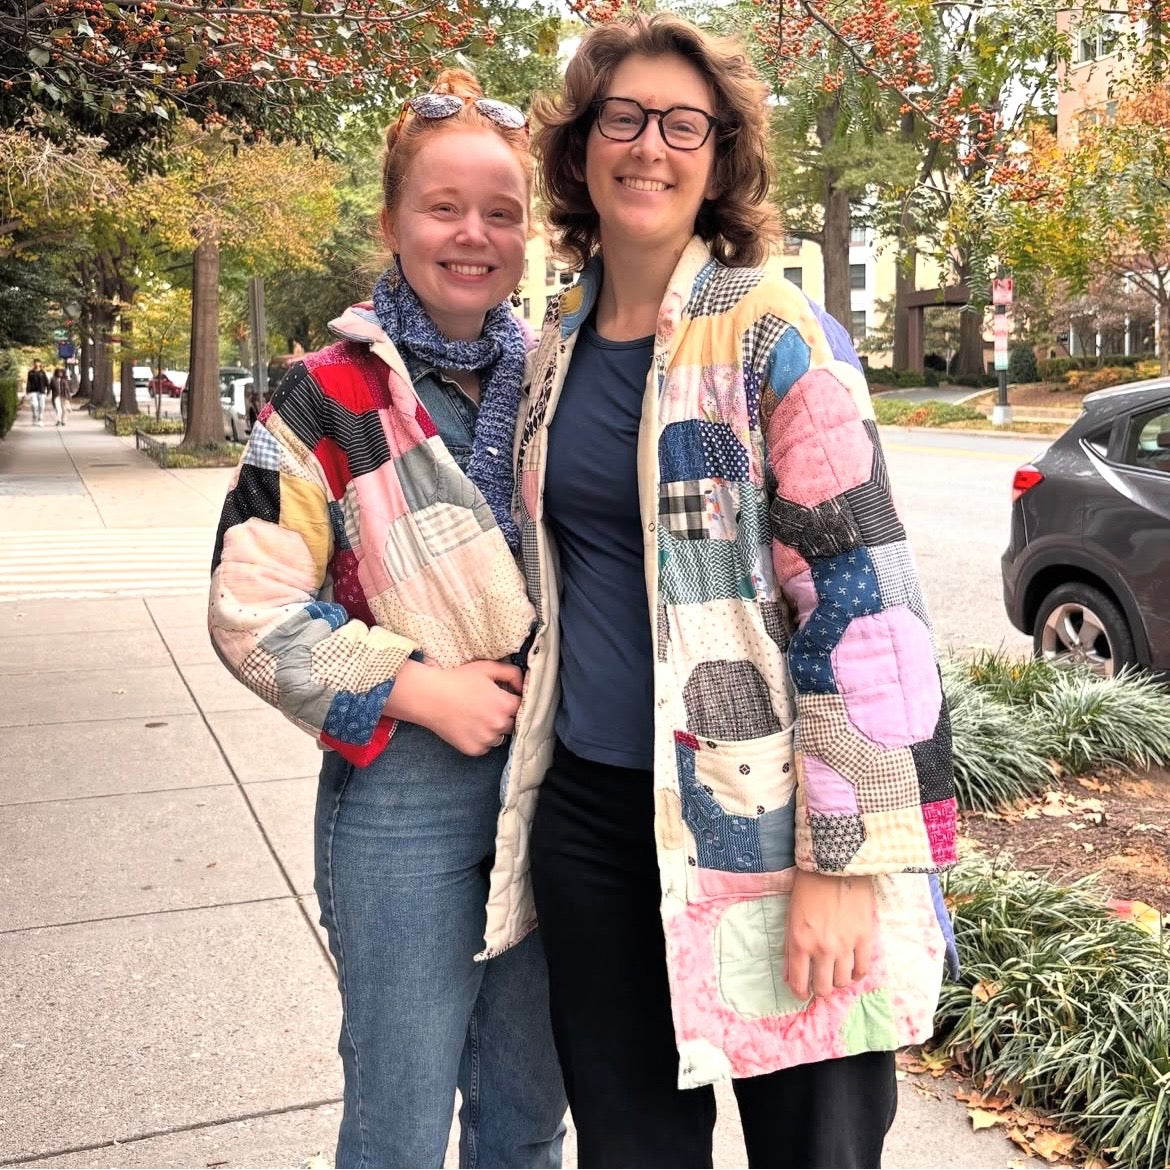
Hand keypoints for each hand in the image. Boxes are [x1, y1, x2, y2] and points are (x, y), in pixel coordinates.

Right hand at [385, 658, 521, 756]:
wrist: (430, 697)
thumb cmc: (458, 680)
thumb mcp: (487, 668)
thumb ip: (512, 673)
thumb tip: (523, 686)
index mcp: (505, 704)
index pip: (522, 707)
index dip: (513, 701)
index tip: (504, 698)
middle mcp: (499, 725)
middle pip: (513, 723)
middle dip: (505, 716)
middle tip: (488, 707)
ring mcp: (486, 739)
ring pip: (500, 737)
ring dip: (494, 729)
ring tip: (477, 717)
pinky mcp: (474, 749)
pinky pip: (486, 747)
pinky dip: (481, 739)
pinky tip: (470, 727)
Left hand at [785, 869, 874, 999]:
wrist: (835, 864)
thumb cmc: (808, 886)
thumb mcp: (790, 916)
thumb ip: (790, 947)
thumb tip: (790, 975)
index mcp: (799, 941)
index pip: (798, 982)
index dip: (799, 992)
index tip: (801, 992)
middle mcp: (822, 948)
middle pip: (823, 988)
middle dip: (820, 989)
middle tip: (820, 983)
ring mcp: (845, 945)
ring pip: (843, 982)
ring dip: (838, 982)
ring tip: (836, 974)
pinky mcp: (864, 938)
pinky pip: (862, 969)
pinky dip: (857, 974)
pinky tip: (852, 969)